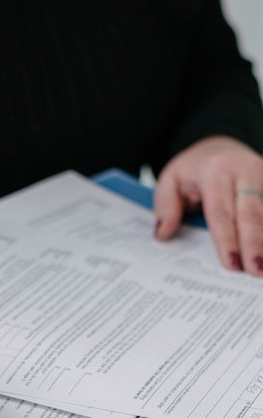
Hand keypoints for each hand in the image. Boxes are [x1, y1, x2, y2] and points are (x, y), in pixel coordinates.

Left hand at [154, 136, 262, 274]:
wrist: (220, 145)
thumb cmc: (193, 169)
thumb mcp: (170, 179)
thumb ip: (165, 205)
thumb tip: (163, 234)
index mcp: (215, 171)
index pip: (221, 211)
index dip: (226, 240)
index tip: (231, 264)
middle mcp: (244, 171)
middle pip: (251, 214)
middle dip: (254, 245)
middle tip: (256, 272)